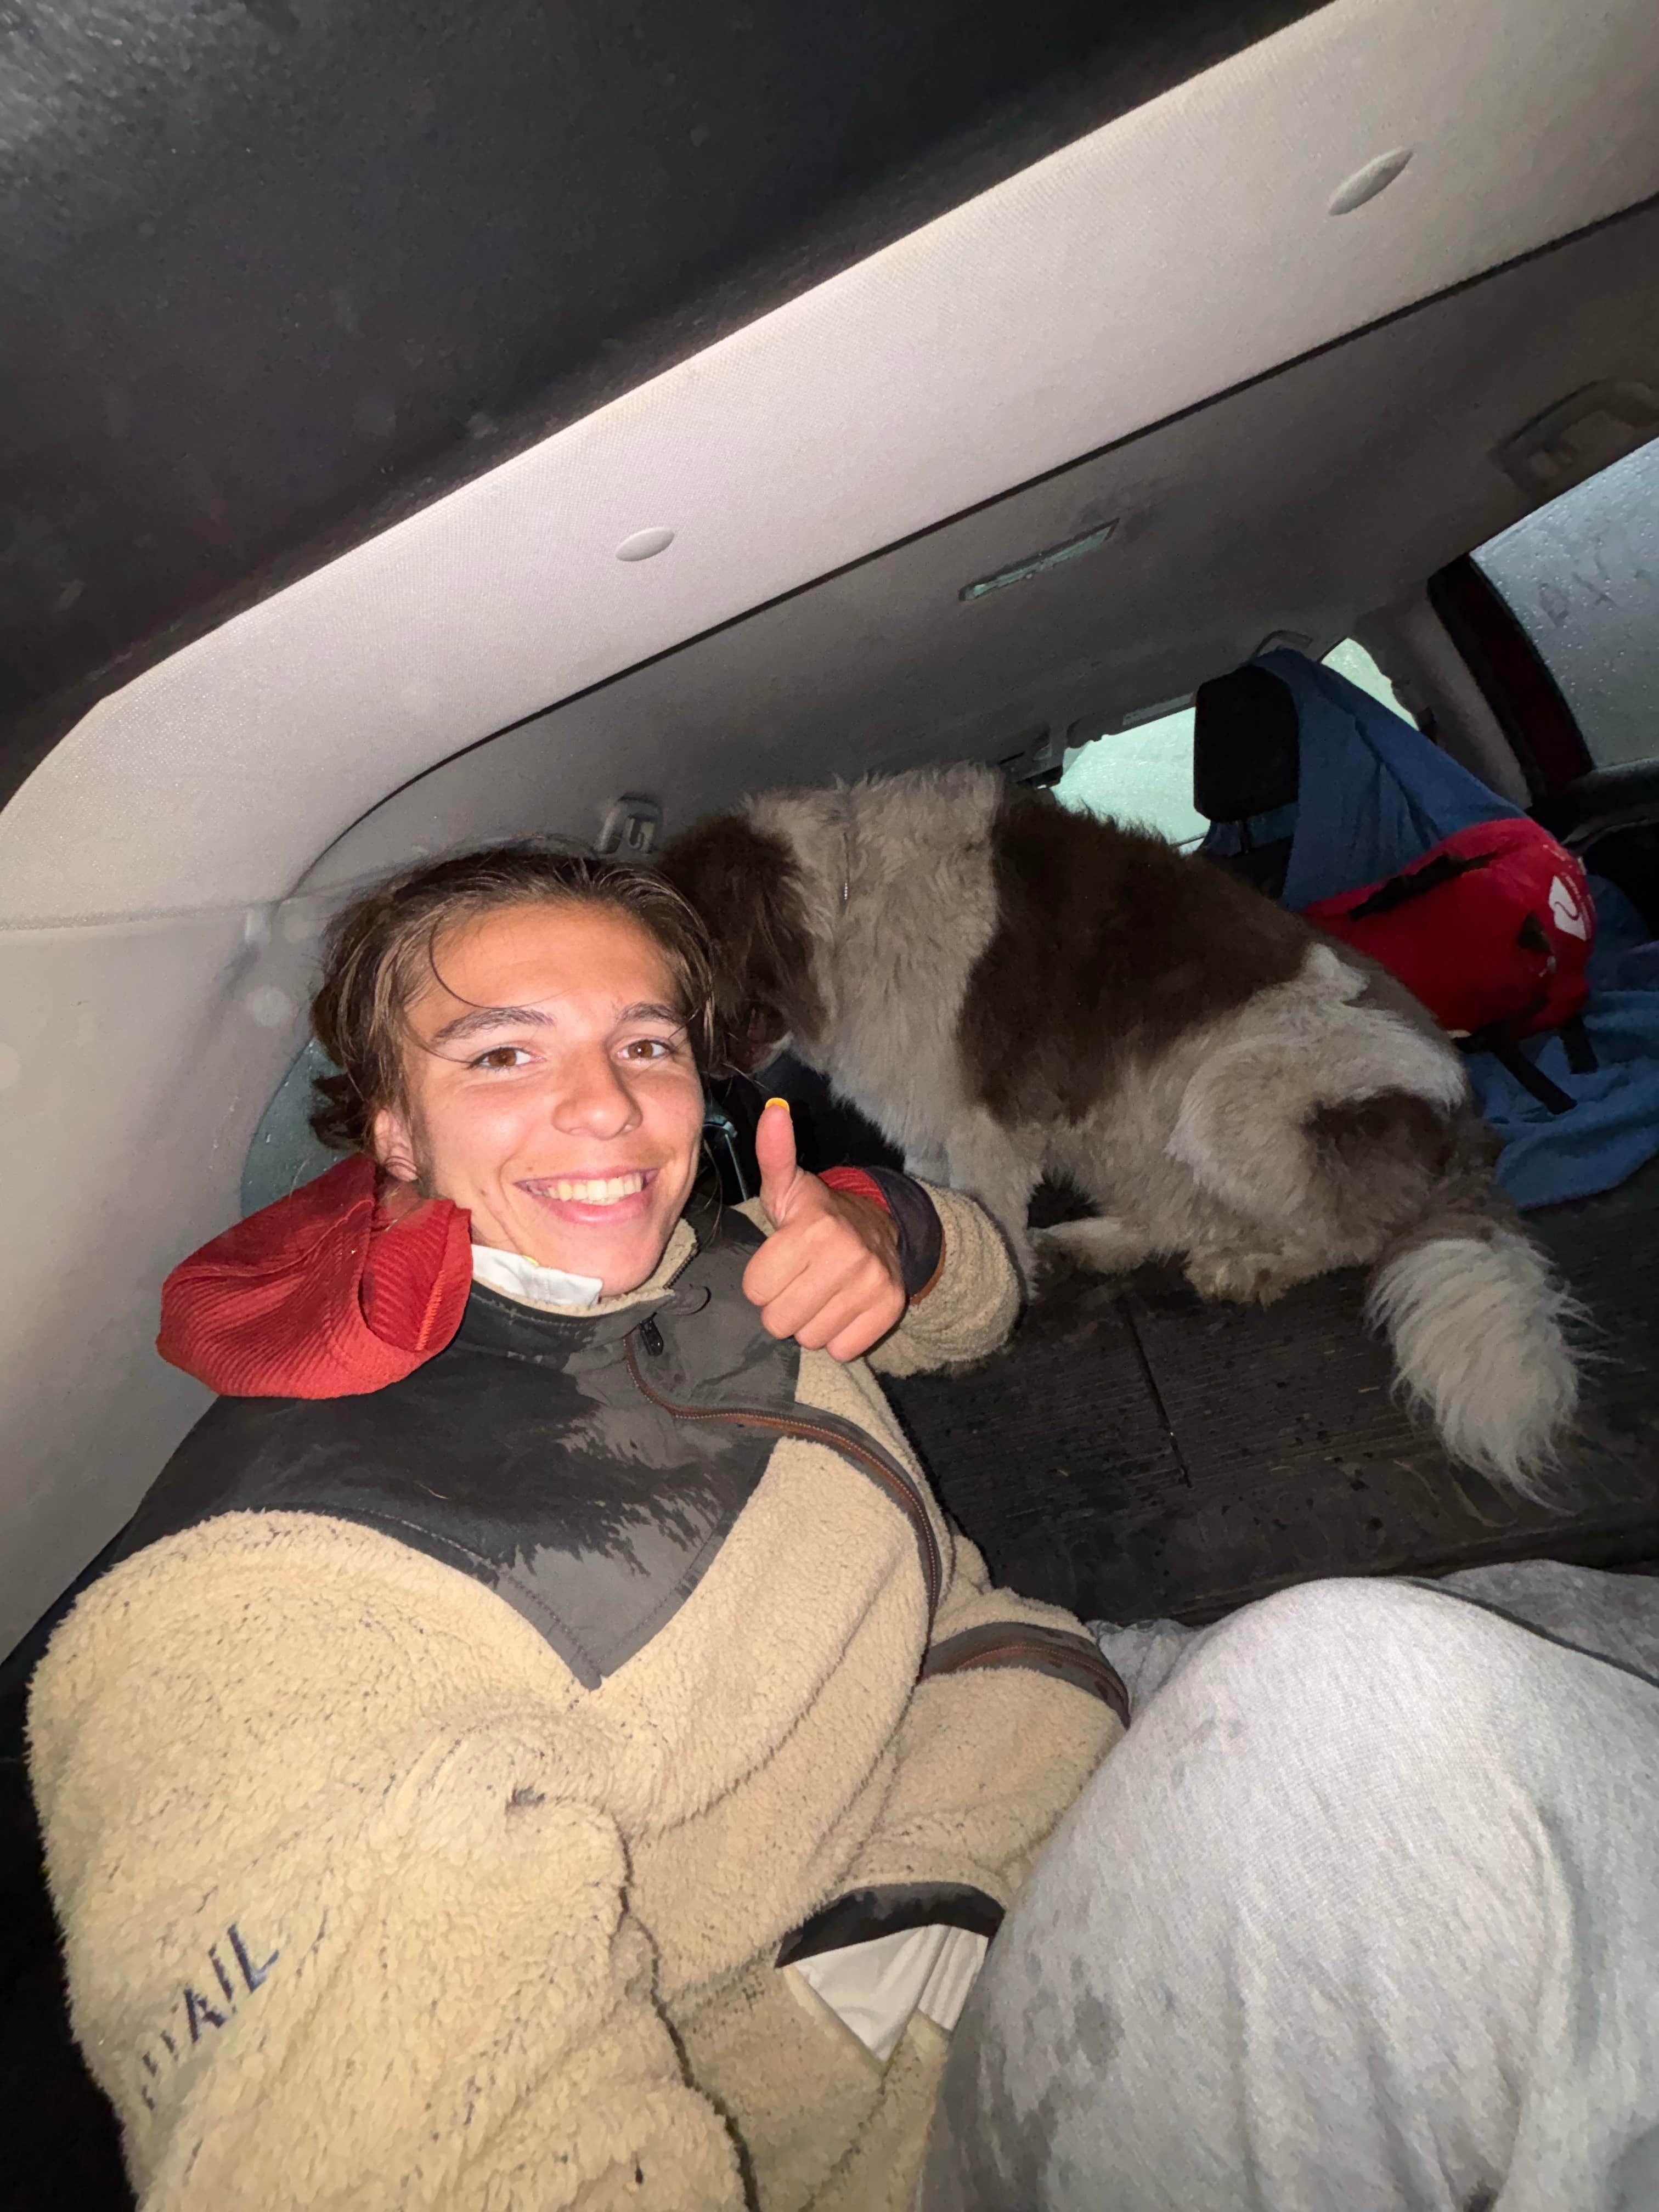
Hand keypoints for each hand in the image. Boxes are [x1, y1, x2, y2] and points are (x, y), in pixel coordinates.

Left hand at [741, 1099, 906, 1360]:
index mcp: (813, 1227)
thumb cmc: (818, 1215)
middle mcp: (847, 1255)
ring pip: (810, 1339)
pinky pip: (843, 1350)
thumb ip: (774, 1155)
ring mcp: (872, 1284)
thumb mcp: (789, 1187)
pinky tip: (843, 1307)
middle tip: (800, 1281)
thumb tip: (774, 1109)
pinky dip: (839, 1337)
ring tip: (822, 1293)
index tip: (781, 1263)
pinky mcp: (890, 1309)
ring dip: (811, 1322)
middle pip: (778, 1320)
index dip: (763, 1280)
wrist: (884, 1229)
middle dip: (783, 1305)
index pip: (755, 1290)